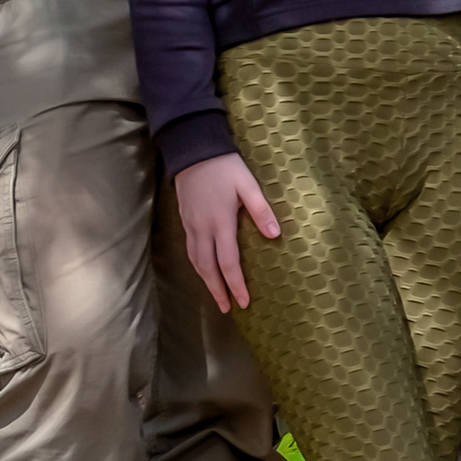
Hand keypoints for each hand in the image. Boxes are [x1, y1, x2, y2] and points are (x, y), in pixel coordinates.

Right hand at [174, 155, 279, 312]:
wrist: (193, 151)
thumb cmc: (225, 167)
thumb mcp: (248, 185)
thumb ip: (261, 210)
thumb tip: (275, 235)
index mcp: (220, 222)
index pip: (227, 262)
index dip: (235, 284)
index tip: (243, 302)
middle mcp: (202, 229)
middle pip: (208, 268)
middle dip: (218, 290)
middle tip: (227, 309)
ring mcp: (191, 225)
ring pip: (196, 261)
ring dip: (206, 281)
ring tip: (216, 296)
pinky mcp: (185, 220)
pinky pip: (190, 250)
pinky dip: (197, 266)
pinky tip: (204, 271)